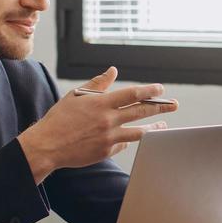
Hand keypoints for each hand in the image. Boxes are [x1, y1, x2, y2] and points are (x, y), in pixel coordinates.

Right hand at [16, 67, 176, 182]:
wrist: (47, 145)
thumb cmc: (60, 118)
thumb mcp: (76, 96)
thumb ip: (97, 84)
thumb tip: (113, 71)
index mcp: (101, 103)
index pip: (132, 94)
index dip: (149, 91)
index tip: (160, 89)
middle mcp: (108, 120)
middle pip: (141, 112)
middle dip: (161, 108)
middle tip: (174, 104)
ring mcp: (108, 138)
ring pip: (139, 132)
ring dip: (154, 128)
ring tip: (165, 125)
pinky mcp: (106, 152)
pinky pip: (123, 144)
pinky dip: (128, 140)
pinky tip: (132, 138)